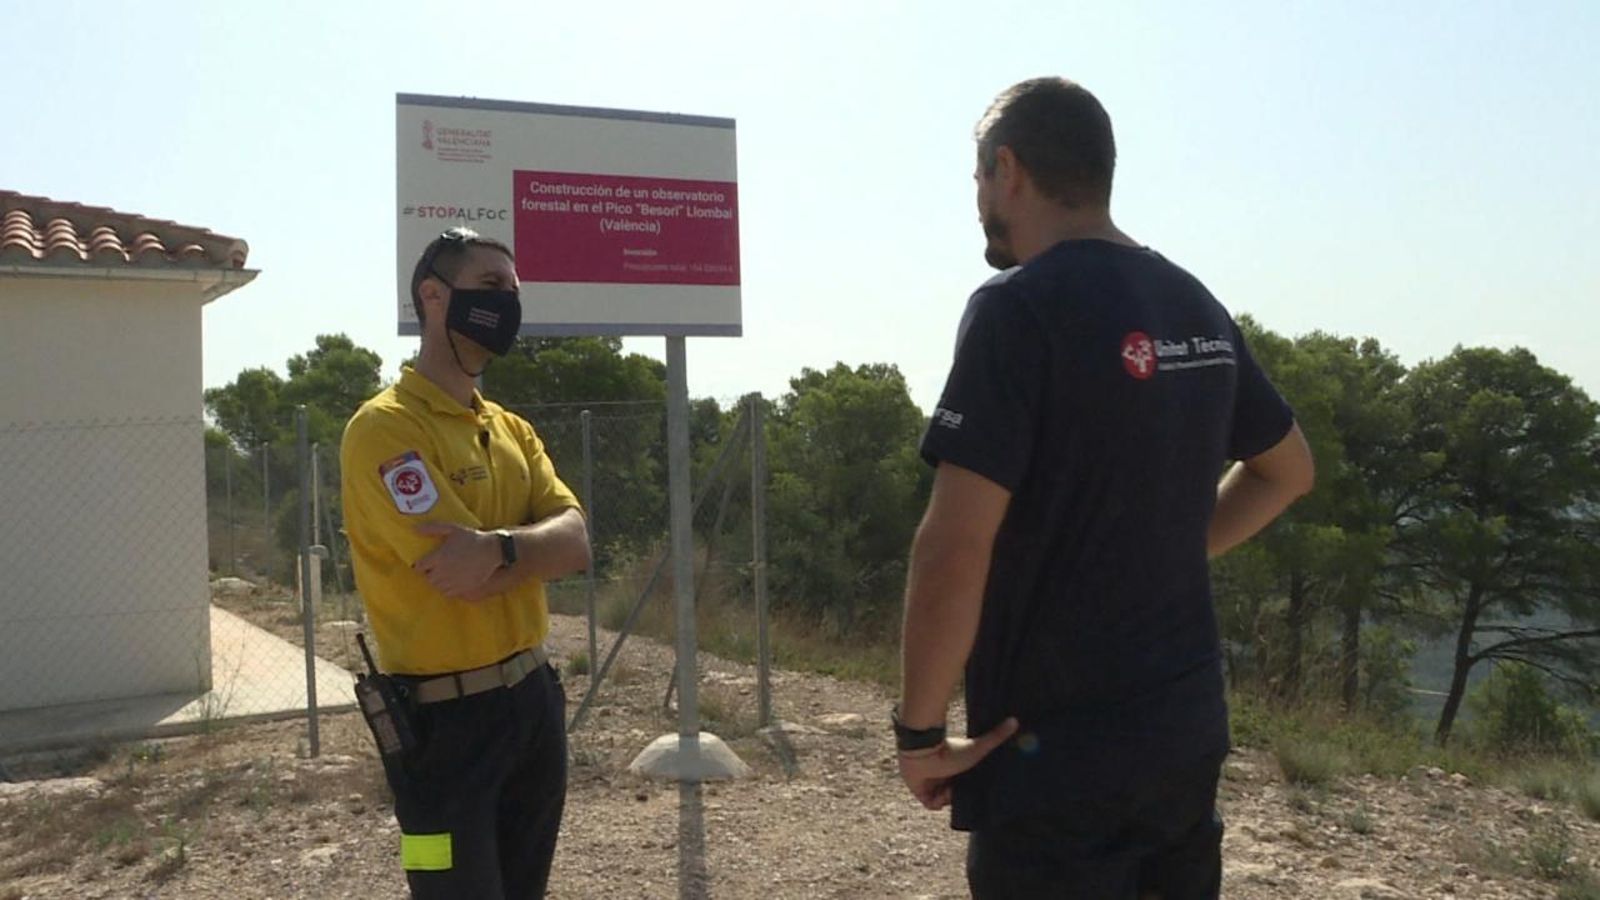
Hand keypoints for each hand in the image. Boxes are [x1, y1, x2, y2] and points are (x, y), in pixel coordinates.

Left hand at [414, 523, 500, 599]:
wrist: (492, 551)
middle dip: (430, 573)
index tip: (426, 562)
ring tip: (445, 575)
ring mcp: (453, 581)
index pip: (419, 567)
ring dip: (438, 581)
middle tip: (437, 568)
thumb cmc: (472, 538)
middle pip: (428, 578)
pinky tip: (453, 581)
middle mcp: (443, 571)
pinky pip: (448, 593)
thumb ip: (433, 528)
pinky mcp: (462, 588)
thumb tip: (415, 529)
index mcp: (438, 557)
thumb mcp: (452, 529)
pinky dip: (447, 588)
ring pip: (437, 586)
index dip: (422, 565)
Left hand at [898, 717, 1018, 810]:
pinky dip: (937, 800)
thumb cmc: (951, 750)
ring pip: (942, 800)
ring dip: (948, 796)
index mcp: (952, 768)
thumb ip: (996, 736)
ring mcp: (929, 784)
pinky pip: (931, 804)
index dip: (967, 788)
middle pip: (952, 794)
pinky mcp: (919, 792)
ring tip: (950, 786)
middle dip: (958, 793)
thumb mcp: (977, 748)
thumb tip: (1015, 720)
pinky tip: (941, 790)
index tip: (974, 787)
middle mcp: (940, 776)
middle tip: (960, 787)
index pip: (961, 784)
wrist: (924, 752)